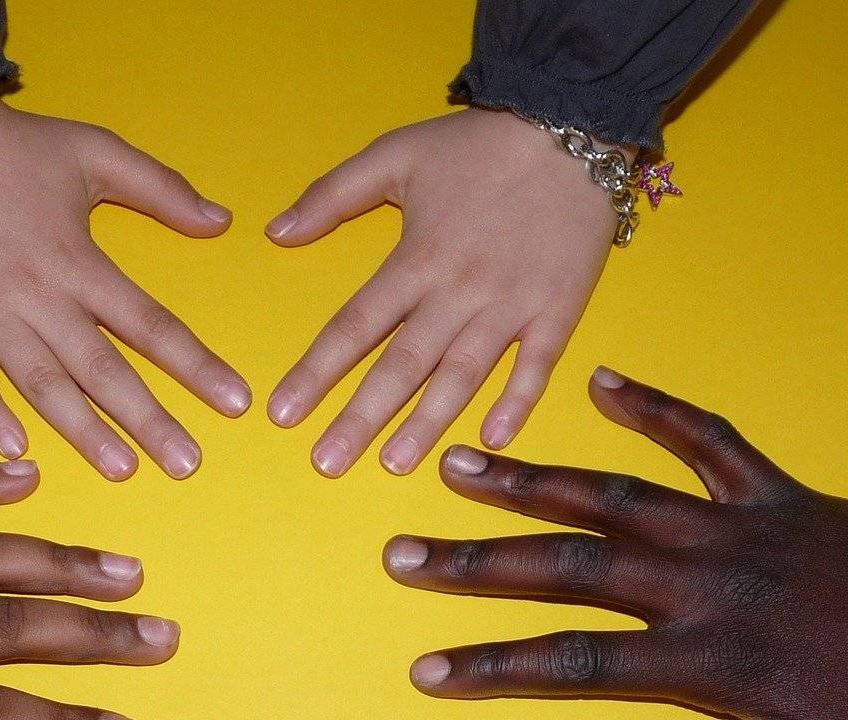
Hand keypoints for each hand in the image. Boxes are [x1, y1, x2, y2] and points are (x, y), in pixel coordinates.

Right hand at [0, 84, 248, 479]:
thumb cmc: (11, 143)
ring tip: (121, 469)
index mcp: (80, 262)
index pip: (151, 325)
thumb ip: (162, 189)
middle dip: (149, 420)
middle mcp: (39, 296)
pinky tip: (18, 449)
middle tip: (187, 464)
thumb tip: (222, 220)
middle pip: (103, 369)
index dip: (196, 366)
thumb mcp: (96, 152)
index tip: (234, 402)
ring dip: (82, 431)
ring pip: (41, 383)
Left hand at [265, 108, 613, 476]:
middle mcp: (459, 292)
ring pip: (462, 376)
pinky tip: (491, 440)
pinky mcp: (558, 309)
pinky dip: (516, 403)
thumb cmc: (478, 144)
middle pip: (401, 366)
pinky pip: (536, 367)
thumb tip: (275, 233)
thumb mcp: (395, 154)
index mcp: (416, 259)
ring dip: (427, 424)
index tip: (283, 413)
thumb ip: (332, 195)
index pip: (354, 327)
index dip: (316, 372)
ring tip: (393, 464)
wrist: (572, 126)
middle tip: (326, 463)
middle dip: (361, 418)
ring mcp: (511, 306)